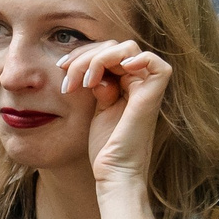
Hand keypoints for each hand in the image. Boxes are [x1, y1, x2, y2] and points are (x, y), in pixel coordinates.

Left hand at [59, 38, 170, 190]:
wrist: (113, 172)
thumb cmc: (104, 146)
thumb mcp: (93, 106)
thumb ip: (94, 82)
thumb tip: (86, 64)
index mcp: (125, 82)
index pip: (106, 51)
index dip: (82, 54)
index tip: (61, 68)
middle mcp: (138, 82)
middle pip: (114, 47)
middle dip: (85, 57)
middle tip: (68, 78)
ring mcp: (147, 88)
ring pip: (127, 50)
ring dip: (97, 59)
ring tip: (83, 83)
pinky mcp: (152, 97)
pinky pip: (157, 64)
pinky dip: (138, 58)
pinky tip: (117, 69)